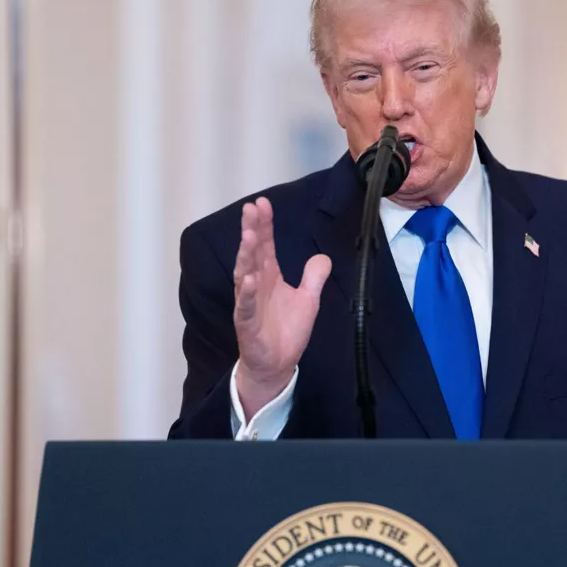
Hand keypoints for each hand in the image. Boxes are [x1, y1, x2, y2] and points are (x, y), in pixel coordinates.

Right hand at [233, 197, 330, 419]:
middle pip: (252, 253)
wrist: (277, 363)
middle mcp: (256, 284)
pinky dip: (246, 292)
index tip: (263, 204)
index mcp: (269, 276)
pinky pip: (244, 305)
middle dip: (252, 230)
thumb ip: (313, 277)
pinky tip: (248, 278)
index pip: (266, 245)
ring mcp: (248, 302)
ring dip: (245, 255)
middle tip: (251, 209)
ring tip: (248, 235)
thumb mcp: (308, 300)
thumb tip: (322, 257)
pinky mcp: (246, 322)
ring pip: (244, 273)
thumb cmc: (287, 330)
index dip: (265, 225)